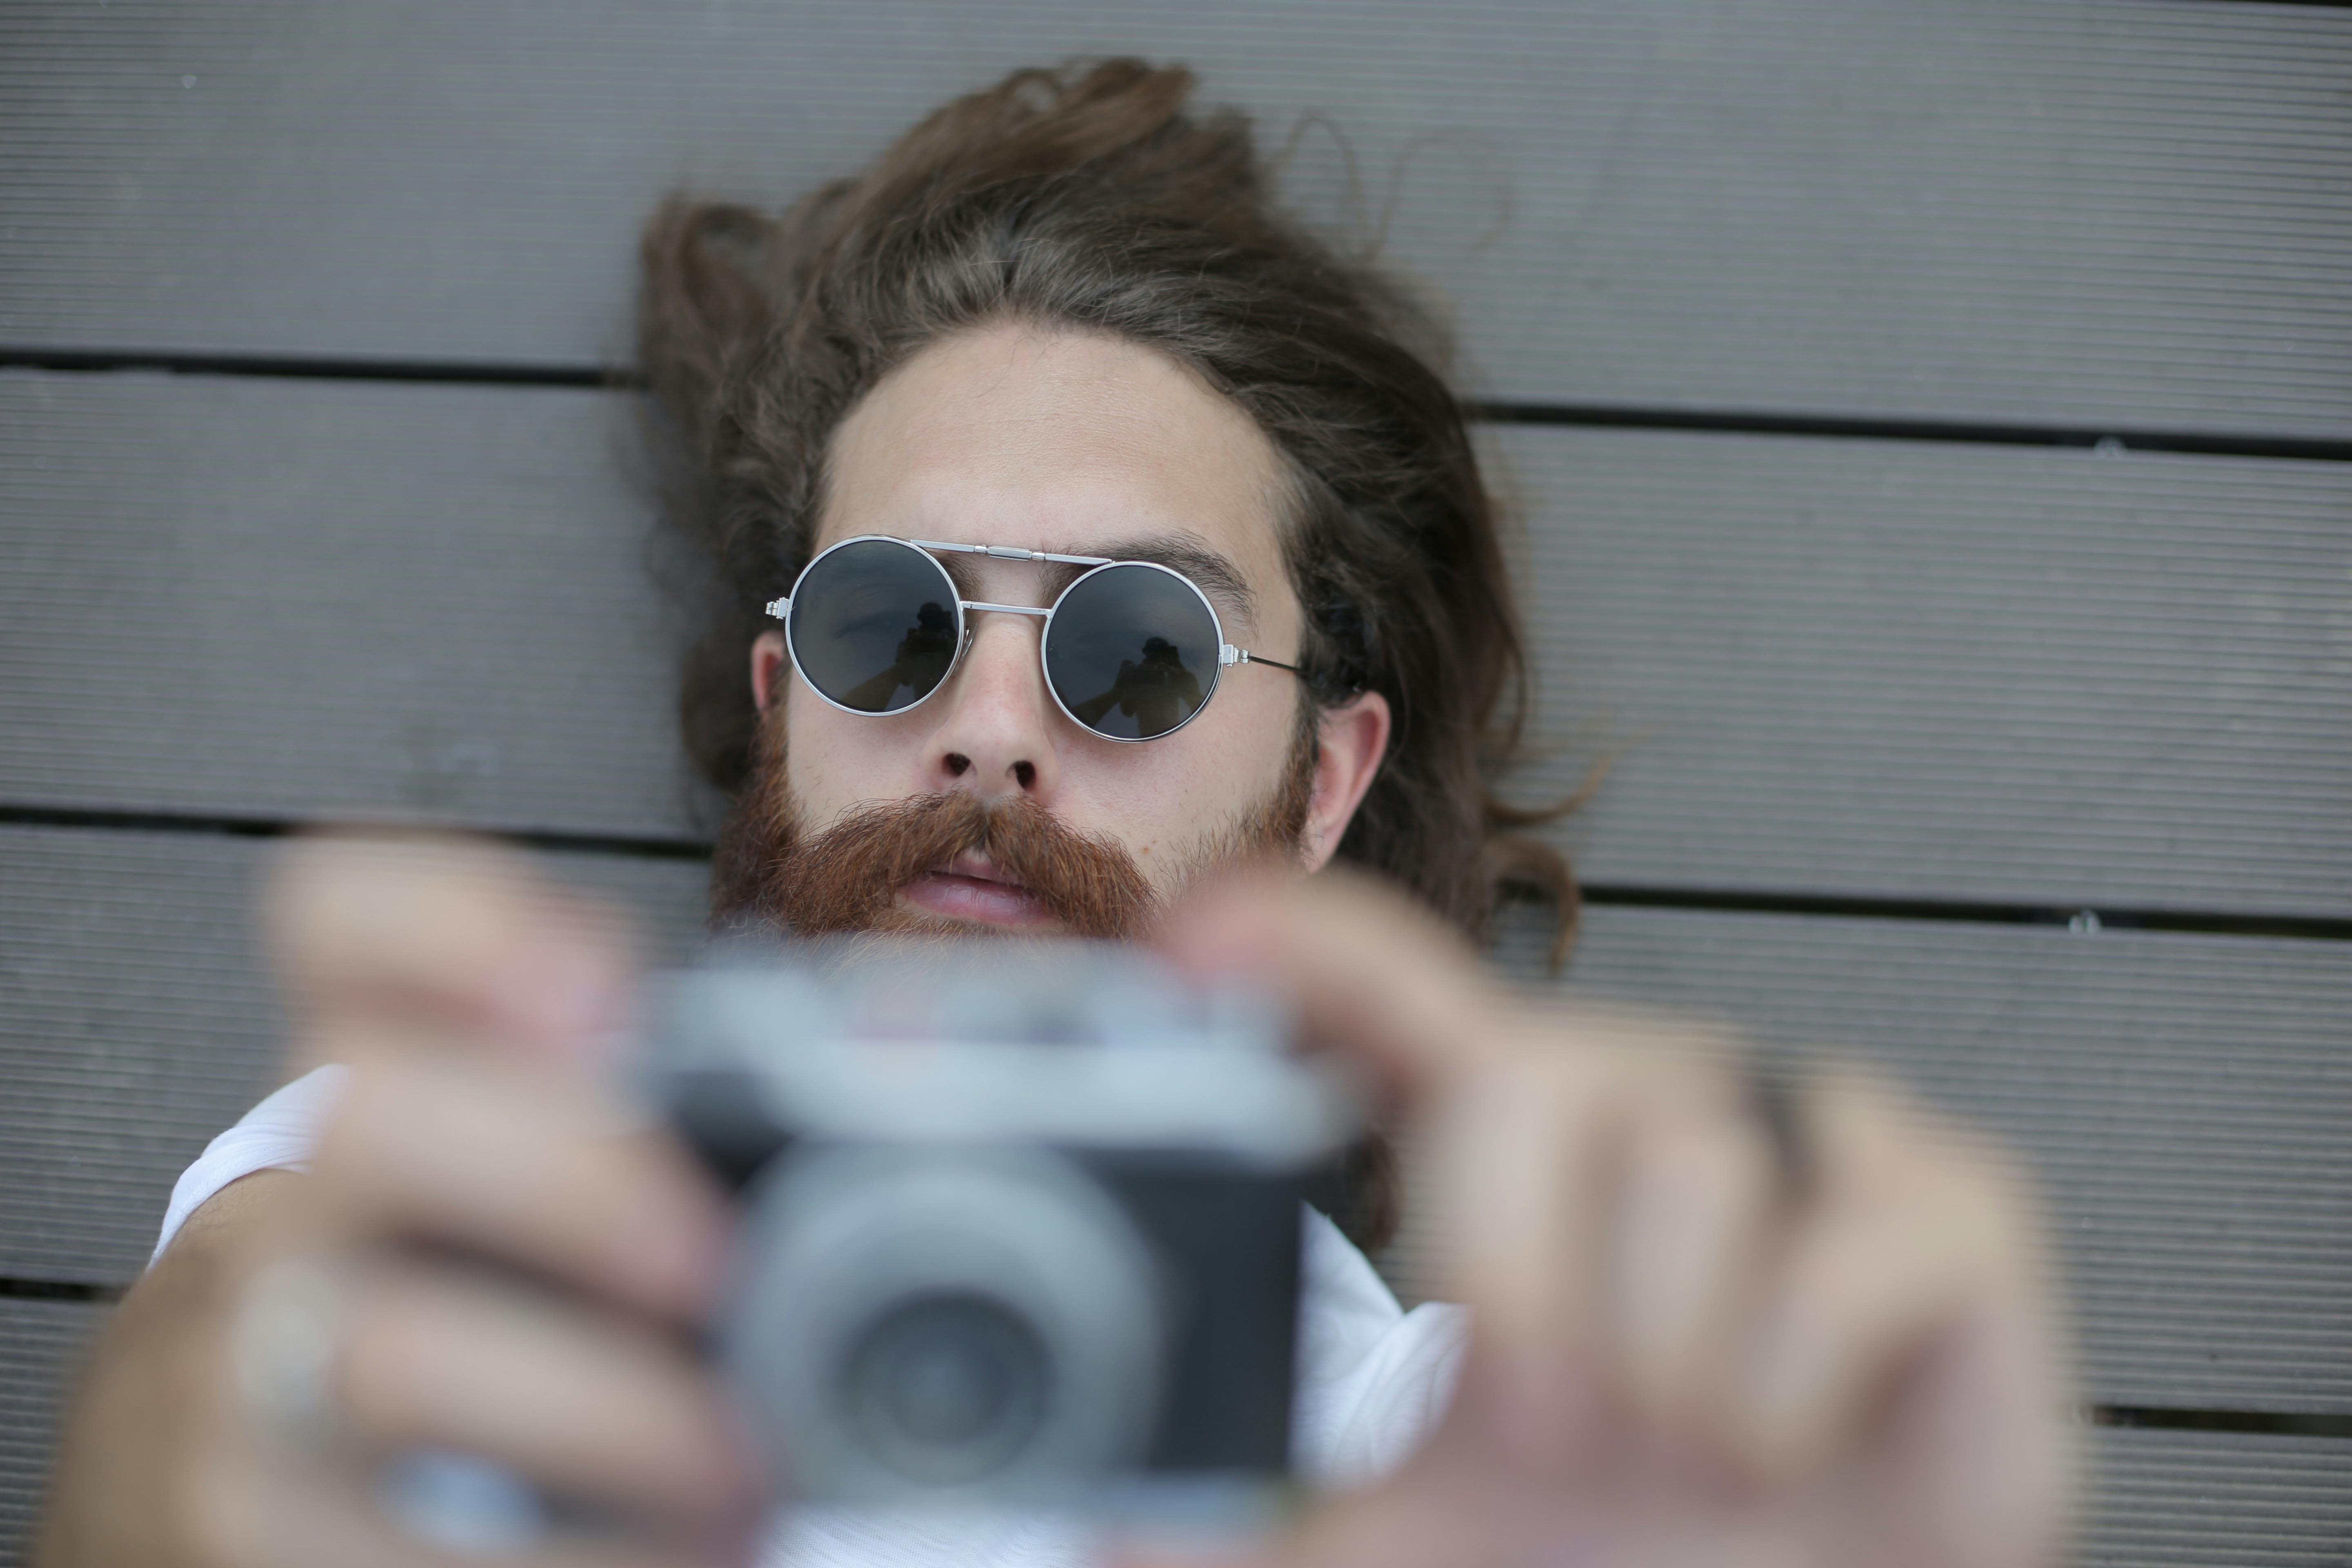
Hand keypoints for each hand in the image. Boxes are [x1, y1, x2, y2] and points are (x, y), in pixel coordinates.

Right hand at [60, 835, 758, 1567]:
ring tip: (735, 1472)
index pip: (344, 929)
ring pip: (386, 1354)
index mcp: (360, 1099)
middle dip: (569, 1175)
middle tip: (713, 1264)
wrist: (212, 1491)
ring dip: (602, 1412)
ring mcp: (235, 1373)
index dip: (459, 928)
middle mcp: (284, 1214)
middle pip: (374, 1117)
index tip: (600, 990)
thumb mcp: (500, 1194)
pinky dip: (565, 1565)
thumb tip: (884, 1064)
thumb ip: (629, 1121)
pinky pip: (382, 1548)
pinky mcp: (231, 1529)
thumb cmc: (433, 1319)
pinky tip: (671, 1562)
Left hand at [1149, 872, 2074, 1567]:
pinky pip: (1842, 1251)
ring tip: (1694, 1446)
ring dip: (1668, 1373)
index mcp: (1500, 1148)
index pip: (1384, 988)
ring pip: (1687, 1169)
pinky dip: (1792, 1392)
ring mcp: (1801, 1132)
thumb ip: (1262, 1522)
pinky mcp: (1947, 1199)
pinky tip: (1793, 1440)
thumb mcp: (1415, 1539)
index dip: (1298, 942)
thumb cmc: (1610, 1556)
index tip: (1199, 937)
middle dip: (1520, 1283)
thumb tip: (1106, 1532)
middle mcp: (1641, 1098)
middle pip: (1525, 1077)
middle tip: (1558, 1438)